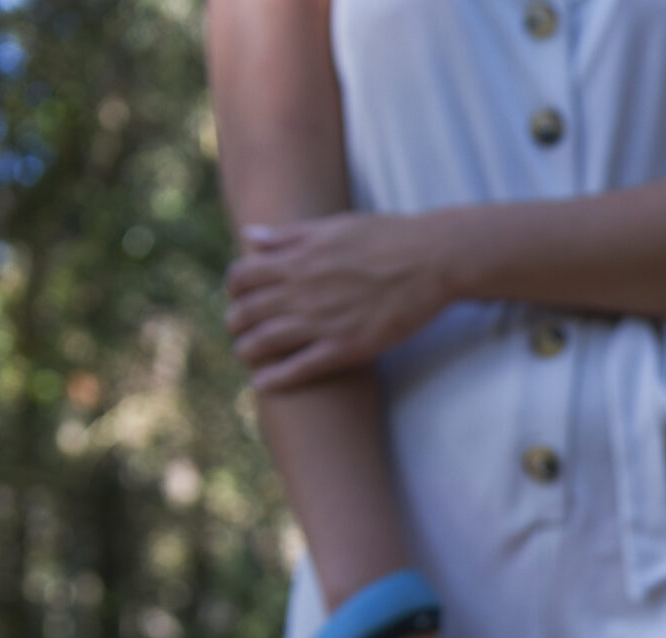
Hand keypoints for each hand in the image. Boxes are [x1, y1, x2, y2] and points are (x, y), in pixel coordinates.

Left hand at [226, 213, 453, 390]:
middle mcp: (302, 291)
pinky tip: (262, 384)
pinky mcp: (347, 347)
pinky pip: (300, 368)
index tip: (240, 296)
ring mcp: (323, 321)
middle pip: (246, 312)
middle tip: (239, 329)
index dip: (234, 288)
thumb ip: (289, 234)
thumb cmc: (387, 237)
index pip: (241, 276)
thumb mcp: (333, 226)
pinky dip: (275, 379)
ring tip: (247, 355)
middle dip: (236, 322)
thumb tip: (251, 236)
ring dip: (247, 351)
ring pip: (265, 342)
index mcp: (297, 259)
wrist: (431, 260)